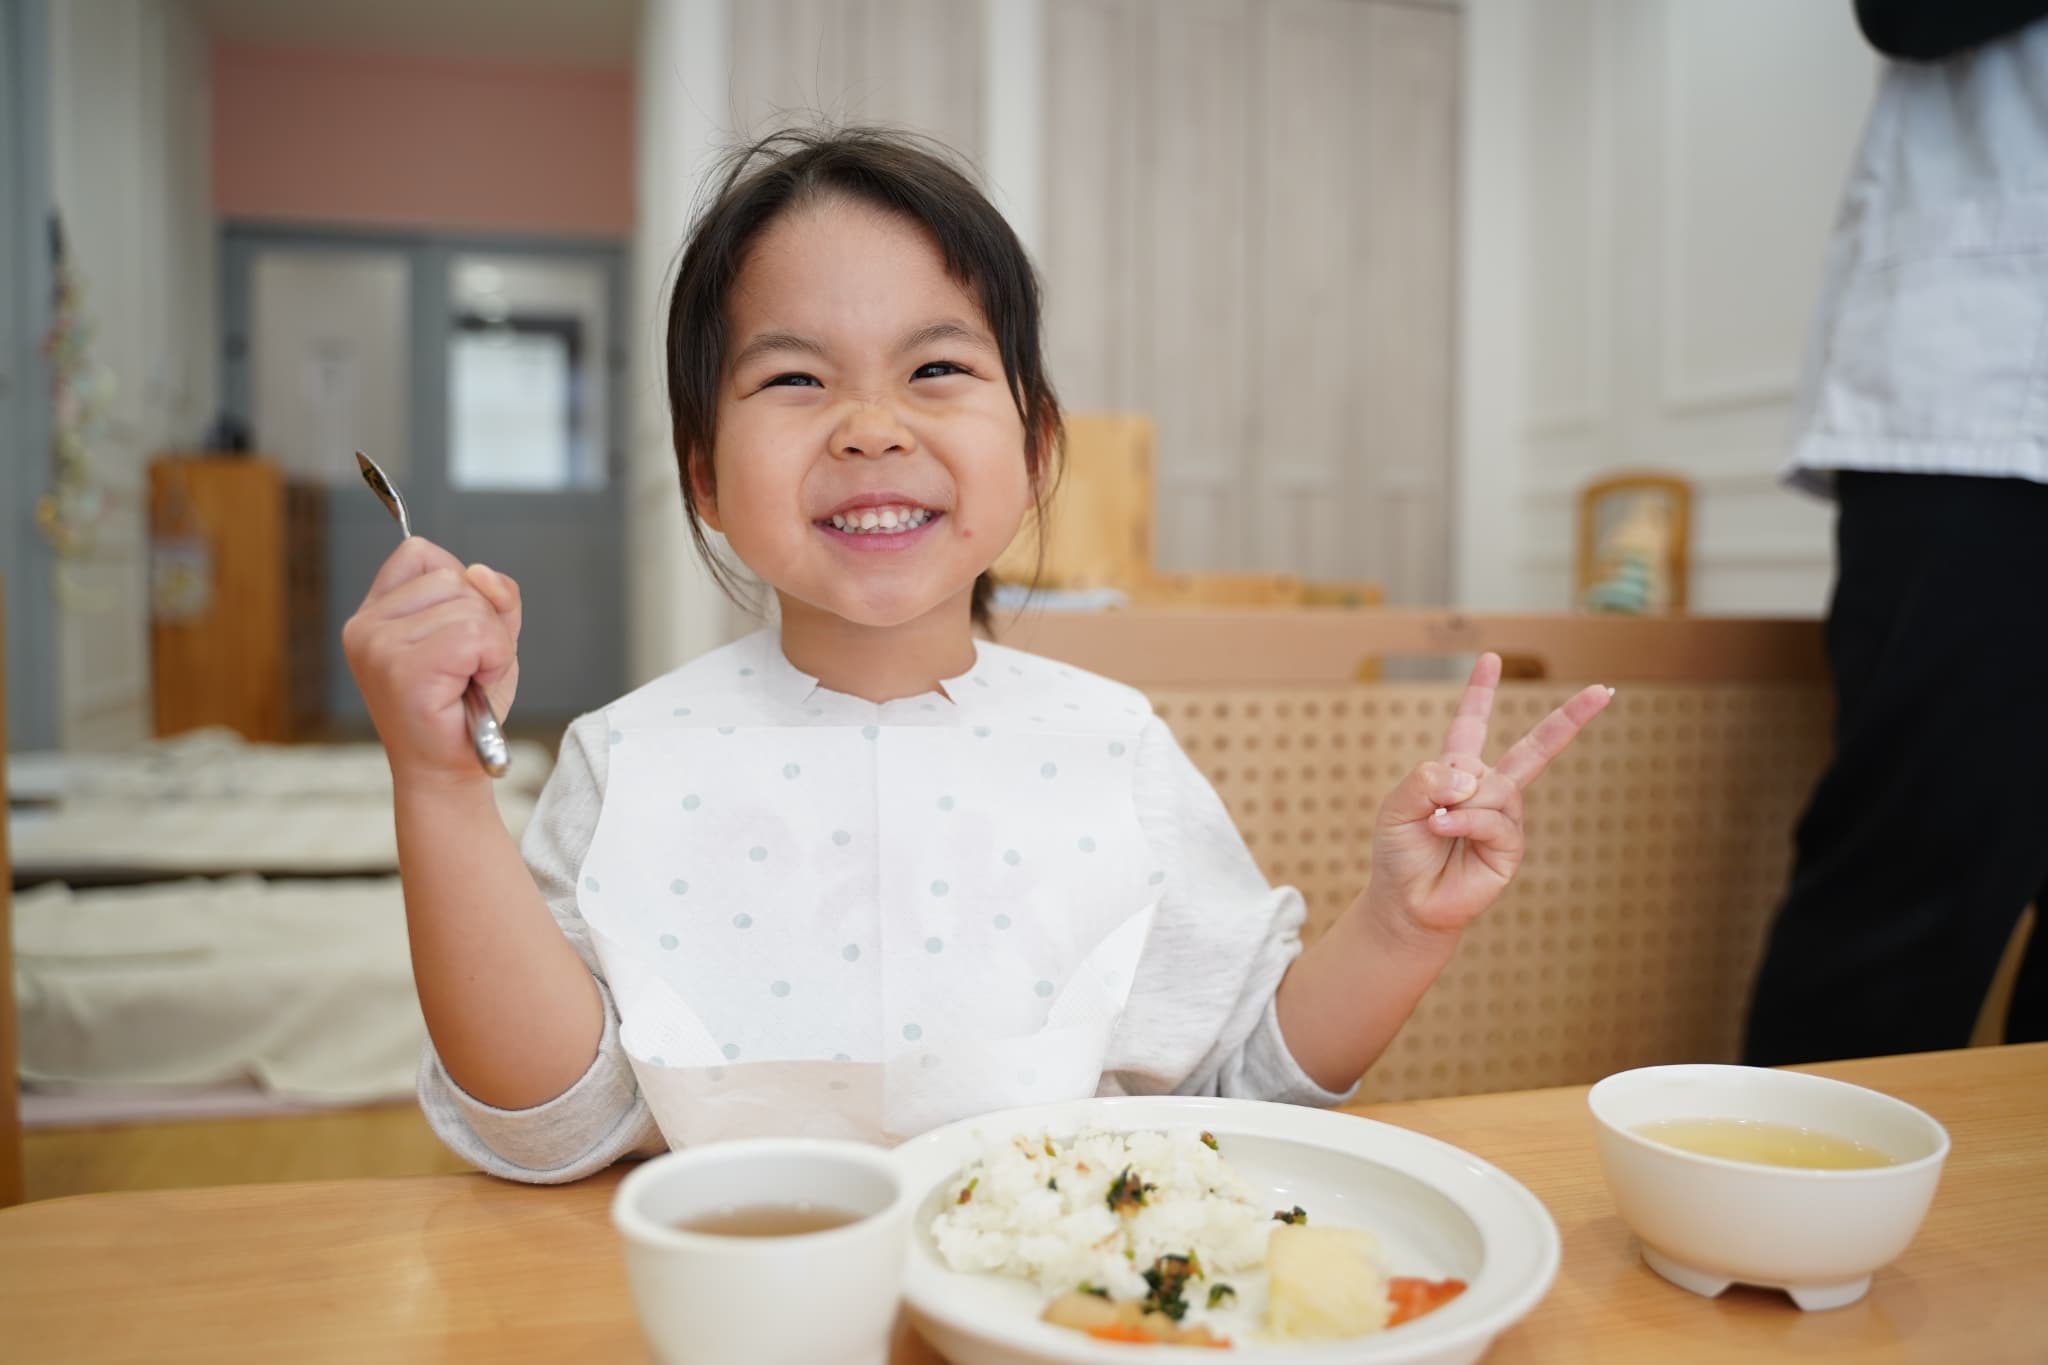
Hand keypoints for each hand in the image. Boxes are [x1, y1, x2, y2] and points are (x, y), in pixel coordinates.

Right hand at [341, 537, 521, 786]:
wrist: (448, 770)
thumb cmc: (463, 707)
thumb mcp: (486, 637)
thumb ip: (493, 597)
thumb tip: (481, 573)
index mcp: (374, 612)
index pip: (420, 553)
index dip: (460, 585)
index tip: (457, 634)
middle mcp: (366, 626)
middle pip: (454, 577)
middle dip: (483, 622)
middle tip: (467, 669)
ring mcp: (379, 646)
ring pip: (470, 606)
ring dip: (491, 646)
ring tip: (468, 681)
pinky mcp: (403, 668)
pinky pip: (476, 634)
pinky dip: (493, 660)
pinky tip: (472, 688)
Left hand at [1366, 653, 1610, 939]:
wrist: (1406, 902)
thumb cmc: (1399, 853)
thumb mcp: (1398, 805)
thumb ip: (1426, 778)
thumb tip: (1472, 775)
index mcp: (1457, 770)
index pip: (1472, 723)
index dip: (1481, 692)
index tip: (1492, 659)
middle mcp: (1488, 789)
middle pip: (1534, 748)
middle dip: (1571, 718)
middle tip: (1603, 691)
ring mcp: (1504, 818)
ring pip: (1495, 788)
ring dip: (1458, 804)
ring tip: (1435, 826)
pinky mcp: (1510, 847)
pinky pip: (1493, 818)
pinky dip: (1463, 822)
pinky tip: (1445, 831)